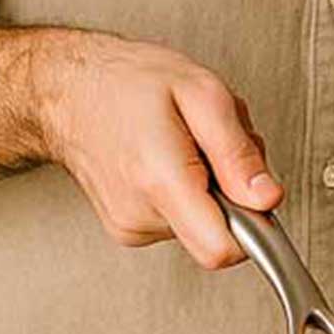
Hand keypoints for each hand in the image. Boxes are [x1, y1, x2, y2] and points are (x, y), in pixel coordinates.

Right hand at [39, 32, 281, 265]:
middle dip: (232, 195)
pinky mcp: (128, 229)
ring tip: (186, 146)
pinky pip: (181, 223)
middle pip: (219, 236)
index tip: (253, 196)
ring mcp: (130, 227)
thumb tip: (267, 199)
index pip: (222, 250)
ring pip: (202, 227)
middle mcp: (140, 214)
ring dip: (210, 188)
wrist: (66, 90)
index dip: (253, 227)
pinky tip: (170, 160)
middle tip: (211, 150)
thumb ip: (239, 153)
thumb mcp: (202, 94)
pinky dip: (189, 194)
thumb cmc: (127, 83)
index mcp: (160, 180)